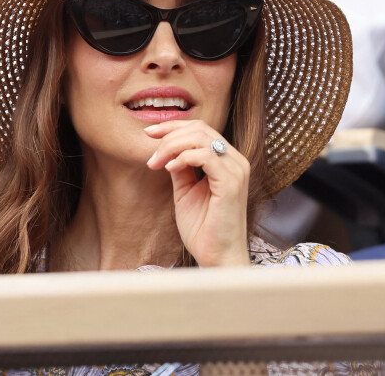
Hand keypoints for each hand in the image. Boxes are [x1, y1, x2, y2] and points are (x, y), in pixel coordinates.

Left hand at [145, 120, 249, 266]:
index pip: (200, 129)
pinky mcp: (231, 183)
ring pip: (200, 138)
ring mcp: (236, 170)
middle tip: (150, 155)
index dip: (172, 127)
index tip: (149, 133)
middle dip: (168, 135)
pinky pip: (205, 156)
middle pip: (199, 128)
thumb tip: (166, 148)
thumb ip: (180, 167)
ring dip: (171, 146)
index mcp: (226, 160)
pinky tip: (169, 168)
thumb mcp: (185, 190)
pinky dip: (183, 157)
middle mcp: (235, 160)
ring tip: (156, 164)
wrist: (216, 257)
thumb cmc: (203, 228)